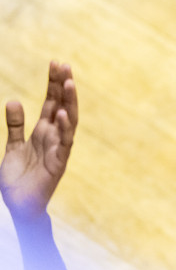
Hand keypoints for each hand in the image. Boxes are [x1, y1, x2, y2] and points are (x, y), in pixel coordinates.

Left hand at [3, 61, 78, 222]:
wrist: (19, 206)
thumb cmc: (18, 179)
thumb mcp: (12, 146)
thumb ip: (15, 125)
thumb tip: (14, 100)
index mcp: (43, 131)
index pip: (52, 102)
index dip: (53, 83)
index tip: (56, 63)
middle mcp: (54, 136)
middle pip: (62, 105)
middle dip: (63, 86)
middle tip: (64, 65)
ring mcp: (58, 148)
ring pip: (69, 120)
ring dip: (70, 101)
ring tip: (69, 82)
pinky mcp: (59, 162)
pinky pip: (65, 142)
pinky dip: (65, 127)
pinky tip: (64, 113)